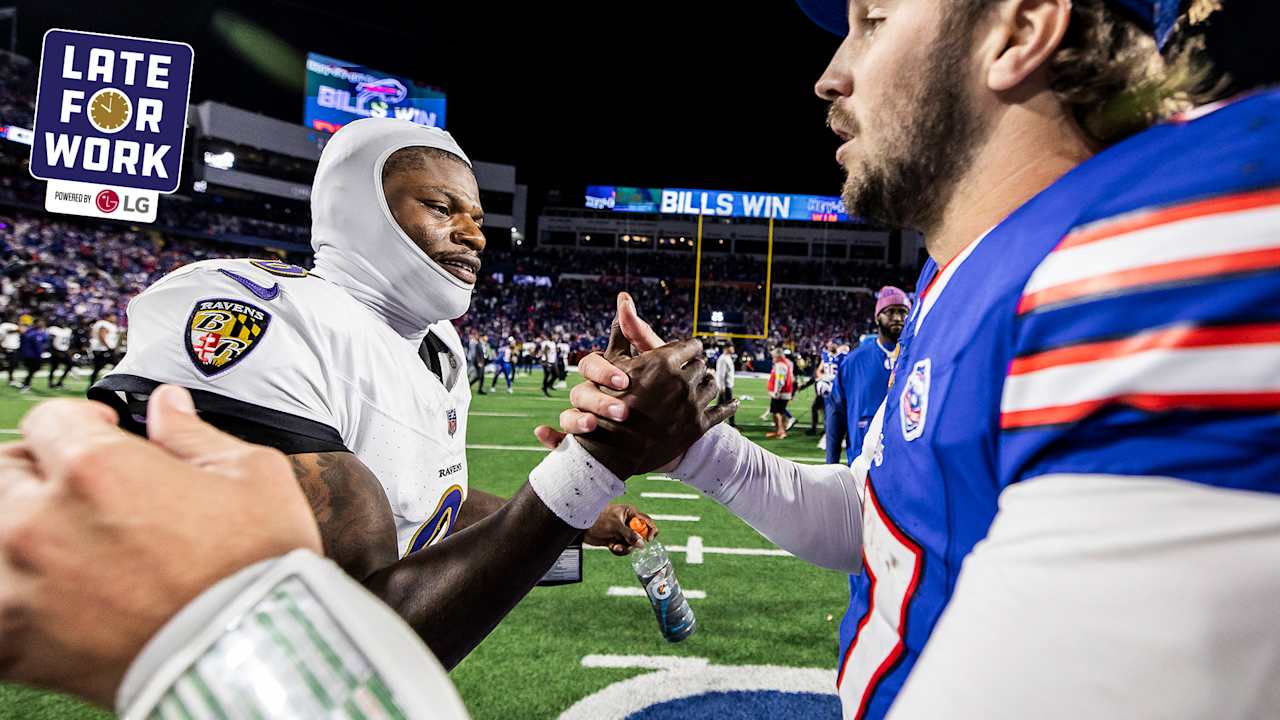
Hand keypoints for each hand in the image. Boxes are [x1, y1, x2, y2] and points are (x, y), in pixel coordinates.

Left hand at [0, 386, 320, 706]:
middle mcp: (42, 520)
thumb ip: (193, 435)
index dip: (83, 422)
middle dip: (41, 471)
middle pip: (4, 470)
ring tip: (69, 545)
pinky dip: (16, 591)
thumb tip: (166, 406)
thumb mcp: (253, 477)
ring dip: (23, 530)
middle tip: (81, 490)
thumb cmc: (258, 571)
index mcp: (98, 468)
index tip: (104, 435)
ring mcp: (19, 585)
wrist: (251, 661)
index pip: (50, 419)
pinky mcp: (13, 643)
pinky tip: (55, 594)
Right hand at [533, 291, 672, 446]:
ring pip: (569, 416)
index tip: (625, 380)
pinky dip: (550, 438)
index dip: (604, 371)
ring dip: (576, 420)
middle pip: (580, 392)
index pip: (592, 364)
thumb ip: (640, 335)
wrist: (674, 434)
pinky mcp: (588, 444)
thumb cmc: (664, 392)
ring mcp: (588, 418)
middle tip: (623, 411)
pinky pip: (562, 440)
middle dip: (599, 401)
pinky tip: (544, 435)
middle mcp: (592, 394)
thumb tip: (624, 298)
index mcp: (605, 374)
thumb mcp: (657, 365)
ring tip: (592, 426)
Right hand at [574, 325, 735, 477]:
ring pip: (713, 386)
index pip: (691, 345)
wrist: (611, 450)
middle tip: (694, 370)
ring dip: (709, 385)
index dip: (688, 348)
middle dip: (697, 367)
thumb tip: (624, 299)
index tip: (688, 350)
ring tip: (706, 386)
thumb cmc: (608, 402)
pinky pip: (722, 412)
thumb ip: (627, 330)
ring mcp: (692, 404)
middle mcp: (682, 379)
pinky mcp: (699, 427)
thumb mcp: (614, 362)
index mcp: (665, 360)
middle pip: (702, 365)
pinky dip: (728, 407)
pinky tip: (732, 404)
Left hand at [583, 504, 656, 554]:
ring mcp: (622, 532)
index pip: (647, 521)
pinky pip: (624, 548)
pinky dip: (619, 550)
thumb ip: (629, 535)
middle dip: (634, 543)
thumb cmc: (597, 519)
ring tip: (616, 546)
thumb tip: (642, 544)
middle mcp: (628, 523)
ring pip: (632, 544)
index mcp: (630, 513)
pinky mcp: (616, 540)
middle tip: (628, 545)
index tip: (649, 540)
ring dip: (625, 548)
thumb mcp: (615, 526)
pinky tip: (612, 547)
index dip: (651, 530)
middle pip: (641, 536)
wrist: (581, 527)